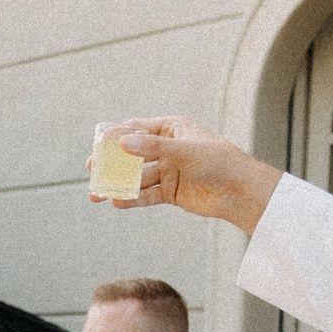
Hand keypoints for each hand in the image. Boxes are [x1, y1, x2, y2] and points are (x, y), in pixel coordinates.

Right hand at [95, 117, 282, 234]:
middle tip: (92, 170)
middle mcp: (168, 149)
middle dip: (112, 164)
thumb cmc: (219, 161)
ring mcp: (169, 171)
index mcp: (172, 128)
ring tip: (97, 194)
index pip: (137, 129)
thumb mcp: (183, 150)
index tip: (98, 145)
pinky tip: (117, 202)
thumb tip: (122, 141)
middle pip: (133, 155)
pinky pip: (147, 195)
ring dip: (118, 185)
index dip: (116, 136)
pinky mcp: (171, 192)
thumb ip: (152, 147)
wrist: (240, 191)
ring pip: (137, 177)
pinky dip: (132, 199)